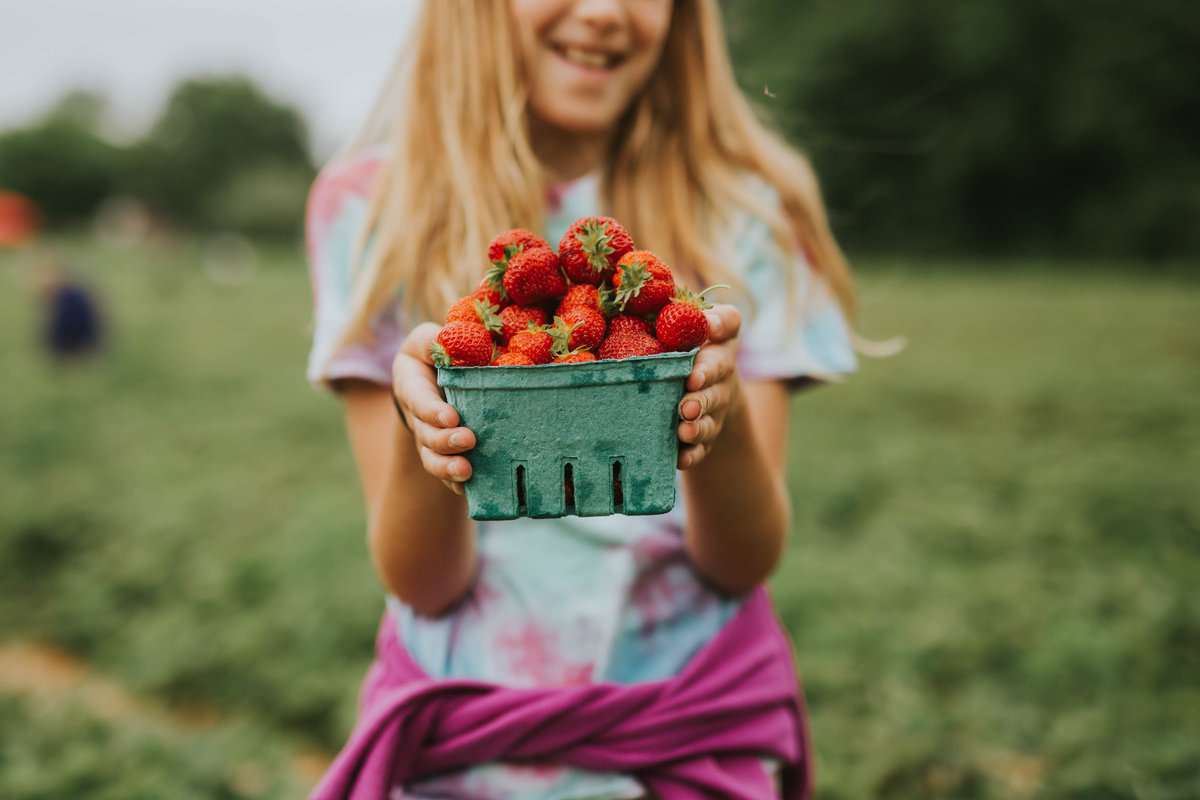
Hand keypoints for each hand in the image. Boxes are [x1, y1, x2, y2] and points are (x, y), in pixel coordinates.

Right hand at [391, 323, 476, 494]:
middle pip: (425, 434)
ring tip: (466, 471)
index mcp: (412, 385)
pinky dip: (454, 482)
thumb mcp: (429, 340)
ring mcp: (429, 437)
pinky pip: (445, 472)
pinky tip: (467, 490)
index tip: (451, 417)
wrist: (436, 377)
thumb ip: (434, 340)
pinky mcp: (444, 452)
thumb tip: (448, 337)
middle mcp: (417, 416)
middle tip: (468, 440)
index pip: (418, 400)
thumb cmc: (437, 354)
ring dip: (447, 466)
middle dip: (444, 440)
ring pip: (432, 457)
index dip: (431, 411)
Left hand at [676, 304, 741, 469]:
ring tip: (684, 431)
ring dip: (697, 429)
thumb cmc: (698, 344)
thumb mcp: (710, 324)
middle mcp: (719, 385)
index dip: (708, 368)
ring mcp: (712, 413)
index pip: (719, 357)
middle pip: (713, 394)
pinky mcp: (703, 436)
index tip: (693, 375)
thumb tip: (707, 321)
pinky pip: (700, 448)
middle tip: (687, 407)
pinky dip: (691, 454)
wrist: (708, 381)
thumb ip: (713, 318)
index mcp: (718, 354)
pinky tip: (680, 458)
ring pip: (707, 423)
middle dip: (701, 401)